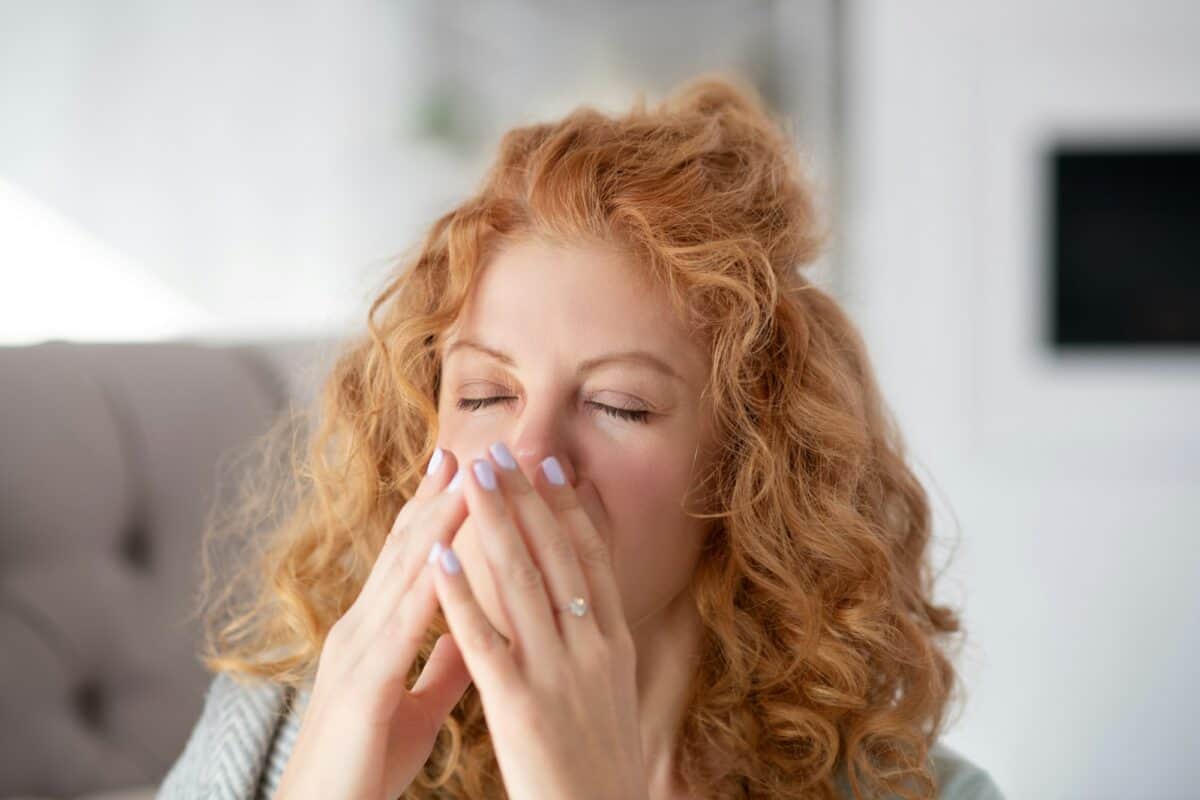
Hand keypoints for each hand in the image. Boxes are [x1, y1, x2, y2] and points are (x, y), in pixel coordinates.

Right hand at [275, 447, 473, 799]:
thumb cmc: (365, 763)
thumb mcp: (414, 705)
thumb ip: (443, 664)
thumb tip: (473, 629)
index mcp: (377, 633)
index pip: (412, 559)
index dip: (437, 511)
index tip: (464, 469)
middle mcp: (362, 628)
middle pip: (407, 549)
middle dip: (438, 495)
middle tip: (469, 446)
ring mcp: (358, 650)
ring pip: (405, 571)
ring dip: (438, 518)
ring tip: (469, 474)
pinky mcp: (364, 682)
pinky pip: (402, 623)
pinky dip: (426, 581)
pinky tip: (448, 550)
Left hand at [427, 443, 648, 799]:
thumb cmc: (601, 768)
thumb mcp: (610, 695)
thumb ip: (594, 647)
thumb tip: (586, 609)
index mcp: (614, 644)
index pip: (591, 561)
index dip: (568, 510)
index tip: (549, 468)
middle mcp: (592, 647)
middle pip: (555, 556)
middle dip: (525, 499)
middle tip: (501, 450)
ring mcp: (557, 674)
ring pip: (522, 582)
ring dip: (493, 523)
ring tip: (471, 478)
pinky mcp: (520, 705)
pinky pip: (483, 639)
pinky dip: (460, 593)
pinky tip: (439, 557)